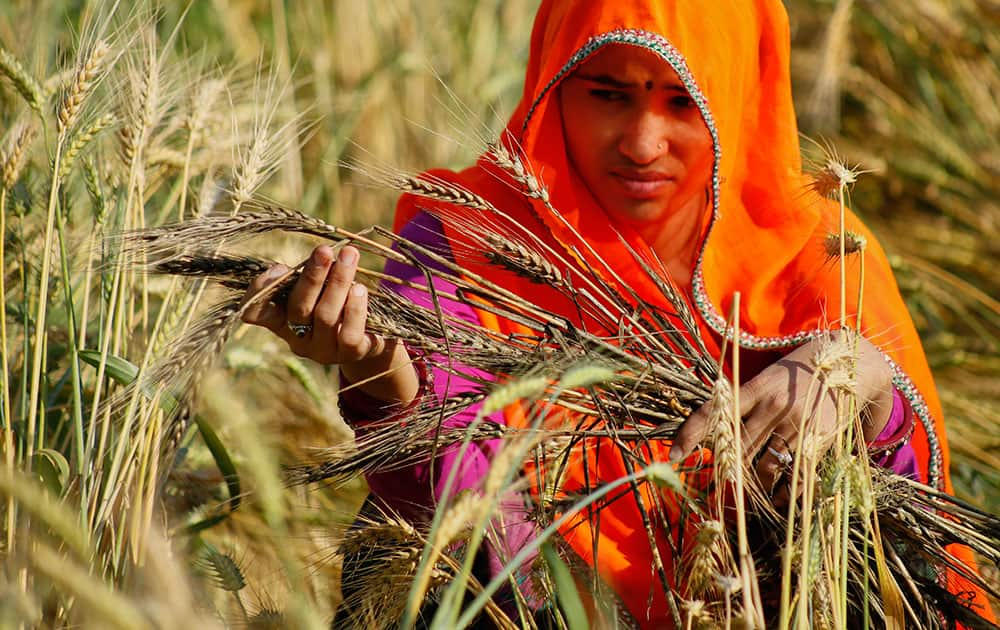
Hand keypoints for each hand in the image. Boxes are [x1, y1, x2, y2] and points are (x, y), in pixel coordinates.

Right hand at [241, 245, 418, 403]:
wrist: (372, 334)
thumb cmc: (337, 301)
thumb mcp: (319, 287)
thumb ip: (306, 275)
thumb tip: (302, 263)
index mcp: (282, 321)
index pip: (255, 313)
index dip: (260, 292)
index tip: (279, 268)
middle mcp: (299, 340)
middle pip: (298, 307)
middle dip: (312, 276)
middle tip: (325, 250)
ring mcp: (324, 350)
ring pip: (325, 316)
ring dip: (338, 282)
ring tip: (350, 257)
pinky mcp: (351, 354)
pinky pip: (349, 334)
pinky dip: (354, 309)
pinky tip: (360, 290)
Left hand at [670, 333, 894, 504]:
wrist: (848, 365)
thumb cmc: (795, 376)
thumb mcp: (765, 380)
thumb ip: (741, 406)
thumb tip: (711, 440)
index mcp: (755, 388)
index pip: (713, 412)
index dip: (690, 434)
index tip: (674, 455)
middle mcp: (773, 405)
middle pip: (738, 448)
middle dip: (725, 469)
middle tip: (718, 483)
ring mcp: (797, 425)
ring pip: (764, 467)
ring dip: (753, 485)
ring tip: (750, 492)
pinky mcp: (819, 441)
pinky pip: (795, 477)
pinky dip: (783, 494)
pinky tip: (777, 499)